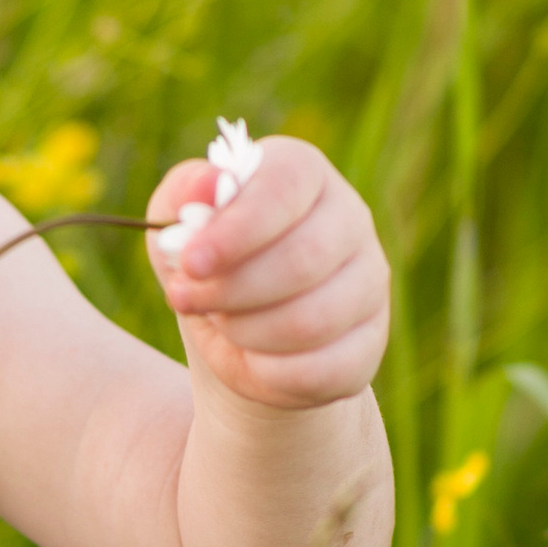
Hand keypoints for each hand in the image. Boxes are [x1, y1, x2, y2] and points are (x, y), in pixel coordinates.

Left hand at [148, 136, 390, 411]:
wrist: (236, 336)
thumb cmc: (209, 264)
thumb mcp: (178, 224)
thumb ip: (185, 194)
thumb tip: (208, 183)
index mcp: (304, 174)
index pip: (284, 188)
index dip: (235, 228)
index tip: (190, 263)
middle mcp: (350, 219)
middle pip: (303, 258)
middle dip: (231, 289)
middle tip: (186, 298)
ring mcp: (369, 282)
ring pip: (313, 320)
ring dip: (246, 331)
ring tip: (219, 324)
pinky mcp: (369, 342)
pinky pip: (325, 369)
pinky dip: (272, 372)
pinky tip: (251, 359)